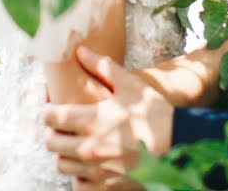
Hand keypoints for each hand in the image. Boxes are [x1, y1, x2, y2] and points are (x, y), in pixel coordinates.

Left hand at [44, 46, 173, 189]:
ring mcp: (97, 170)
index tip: (51, 108)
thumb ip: (102, 66)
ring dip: (64, 154)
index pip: (50, 118)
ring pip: (62, 165)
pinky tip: (88, 165)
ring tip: (75, 145)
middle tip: (61, 127)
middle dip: (52, 133)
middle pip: (51, 143)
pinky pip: (79, 185)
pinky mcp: (107, 186)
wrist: (179, 145)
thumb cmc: (154, 112)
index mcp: (91, 120)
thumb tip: (80, 50)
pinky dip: (79, 176)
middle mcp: (89, 147)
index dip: (47, 111)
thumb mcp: (130, 84)